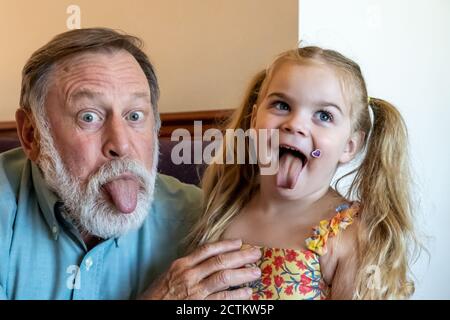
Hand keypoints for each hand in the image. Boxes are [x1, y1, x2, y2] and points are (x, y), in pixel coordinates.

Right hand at [139, 239, 261, 299]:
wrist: (147, 310)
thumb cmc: (157, 294)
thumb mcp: (169, 274)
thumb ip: (188, 266)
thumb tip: (209, 258)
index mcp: (181, 264)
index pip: (207, 249)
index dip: (226, 244)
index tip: (240, 242)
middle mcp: (188, 276)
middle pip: (219, 262)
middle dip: (240, 257)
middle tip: (256, 254)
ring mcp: (194, 292)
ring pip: (223, 279)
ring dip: (242, 275)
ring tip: (256, 272)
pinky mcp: (199, 308)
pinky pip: (222, 301)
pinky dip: (236, 296)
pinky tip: (247, 294)